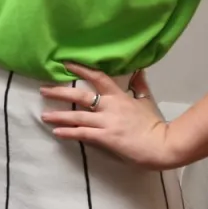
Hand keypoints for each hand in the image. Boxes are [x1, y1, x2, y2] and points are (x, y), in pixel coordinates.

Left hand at [40, 65, 181, 169]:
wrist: (164, 145)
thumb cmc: (155, 124)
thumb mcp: (147, 101)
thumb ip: (140, 86)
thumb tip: (139, 70)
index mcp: (119, 96)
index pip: (97, 77)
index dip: (81, 69)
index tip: (65, 63)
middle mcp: (109, 106)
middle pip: (80, 96)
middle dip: (60, 93)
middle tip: (43, 90)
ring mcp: (106, 122)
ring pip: (77, 116)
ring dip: (59, 116)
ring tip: (44, 116)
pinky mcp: (106, 138)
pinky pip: (83, 134)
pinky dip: (68, 133)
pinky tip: (57, 132)